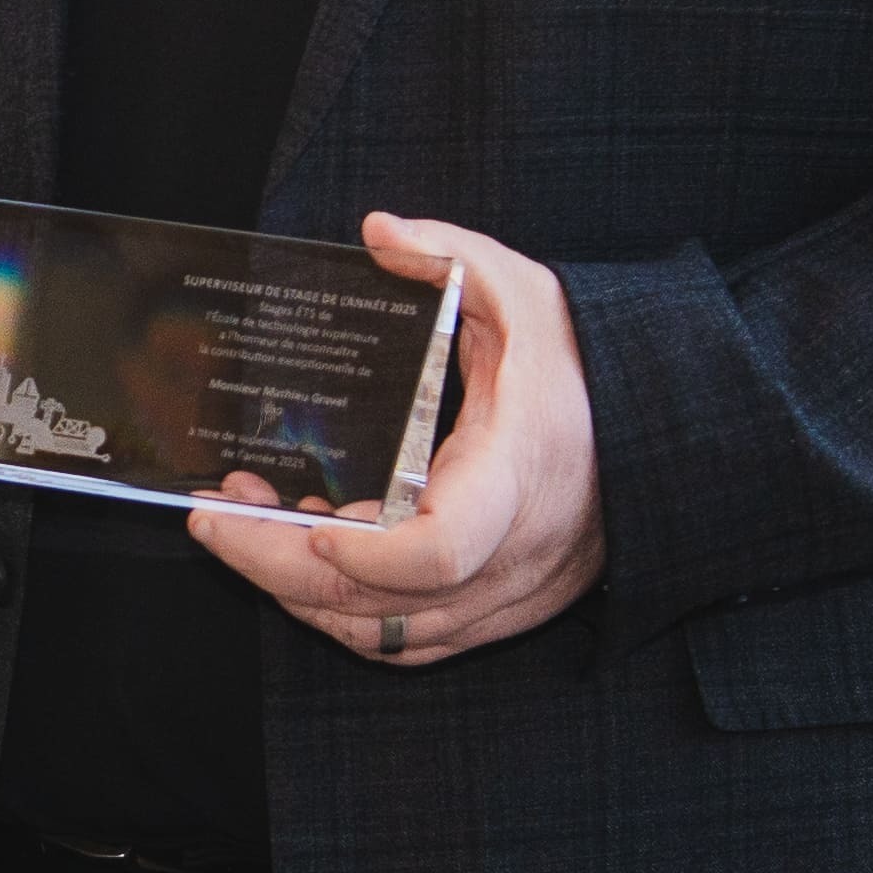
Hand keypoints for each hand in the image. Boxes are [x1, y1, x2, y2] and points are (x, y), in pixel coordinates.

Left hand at [183, 213, 601, 666]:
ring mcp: (507, 595)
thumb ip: (452, 254)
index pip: (440, 550)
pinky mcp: (499, 613)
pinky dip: (343, 615)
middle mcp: (513, 555)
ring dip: (298, 590)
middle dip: (278, 566)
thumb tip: (378, 231)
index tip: (307, 521)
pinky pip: (405, 641)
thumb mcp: (526, 292)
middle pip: (380, 602)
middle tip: (214, 515)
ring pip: (383, 632)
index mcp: (516, 476)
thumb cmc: (586, 368)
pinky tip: (301, 558)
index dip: (365, 553)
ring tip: (243, 521)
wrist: (658, 438)